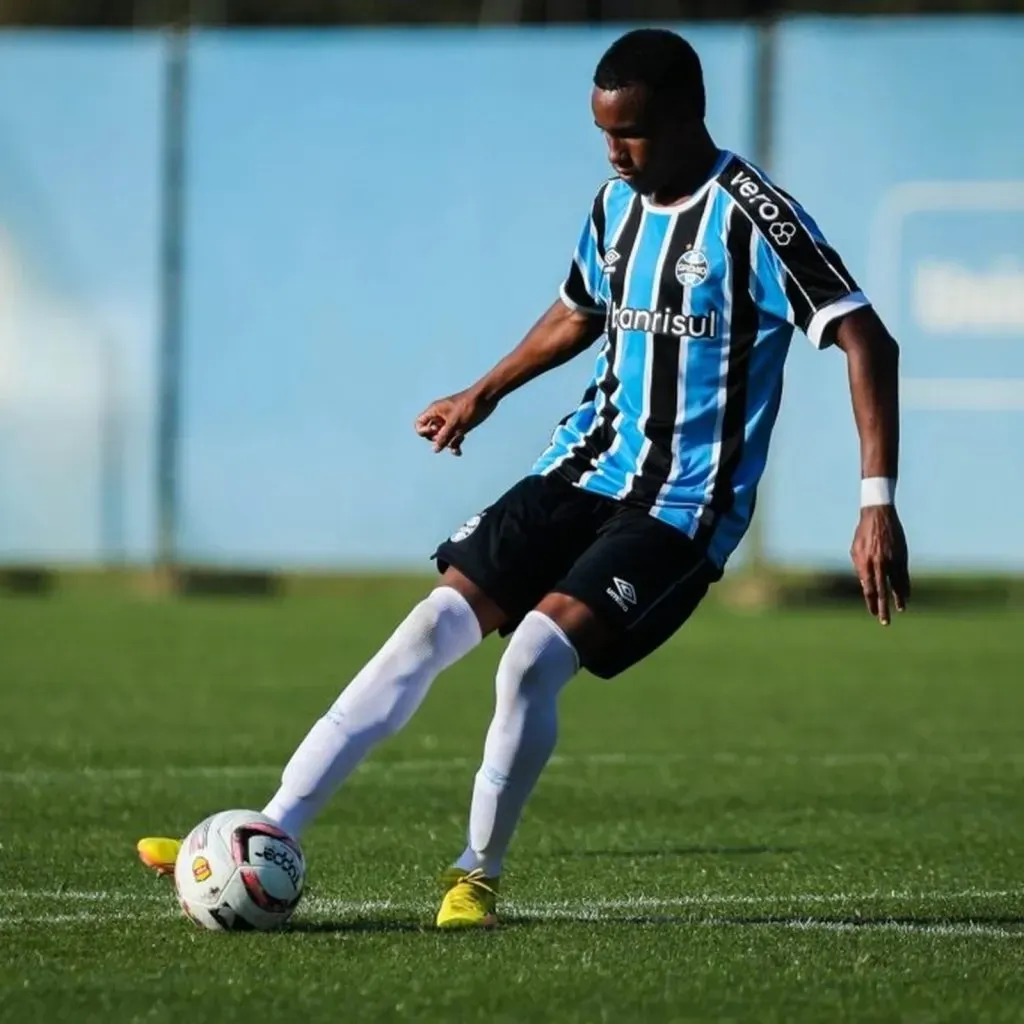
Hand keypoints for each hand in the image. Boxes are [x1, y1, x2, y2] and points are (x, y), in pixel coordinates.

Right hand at [414, 387, 496, 455]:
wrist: (486, 398)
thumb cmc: (468, 406)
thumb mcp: (455, 424)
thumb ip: (444, 437)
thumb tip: (435, 450)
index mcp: (434, 411)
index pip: (419, 424)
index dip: (423, 432)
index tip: (435, 431)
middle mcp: (440, 417)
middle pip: (431, 434)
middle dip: (439, 439)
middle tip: (449, 436)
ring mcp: (450, 422)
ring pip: (443, 438)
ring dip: (448, 444)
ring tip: (459, 441)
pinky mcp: (460, 426)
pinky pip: (453, 438)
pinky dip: (455, 444)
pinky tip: (459, 452)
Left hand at [850, 505, 910, 625]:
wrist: (878, 515)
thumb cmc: (863, 534)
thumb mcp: (856, 550)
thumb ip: (860, 568)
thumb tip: (865, 585)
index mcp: (864, 562)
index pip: (868, 588)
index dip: (870, 602)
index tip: (873, 613)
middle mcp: (878, 563)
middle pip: (881, 590)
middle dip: (882, 607)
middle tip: (885, 622)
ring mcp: (892, 559)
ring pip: (896, 584)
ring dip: (898, 599)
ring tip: (900, 610)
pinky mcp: (902, 555)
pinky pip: (904, 575)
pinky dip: (905, 587)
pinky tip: (906, 596)